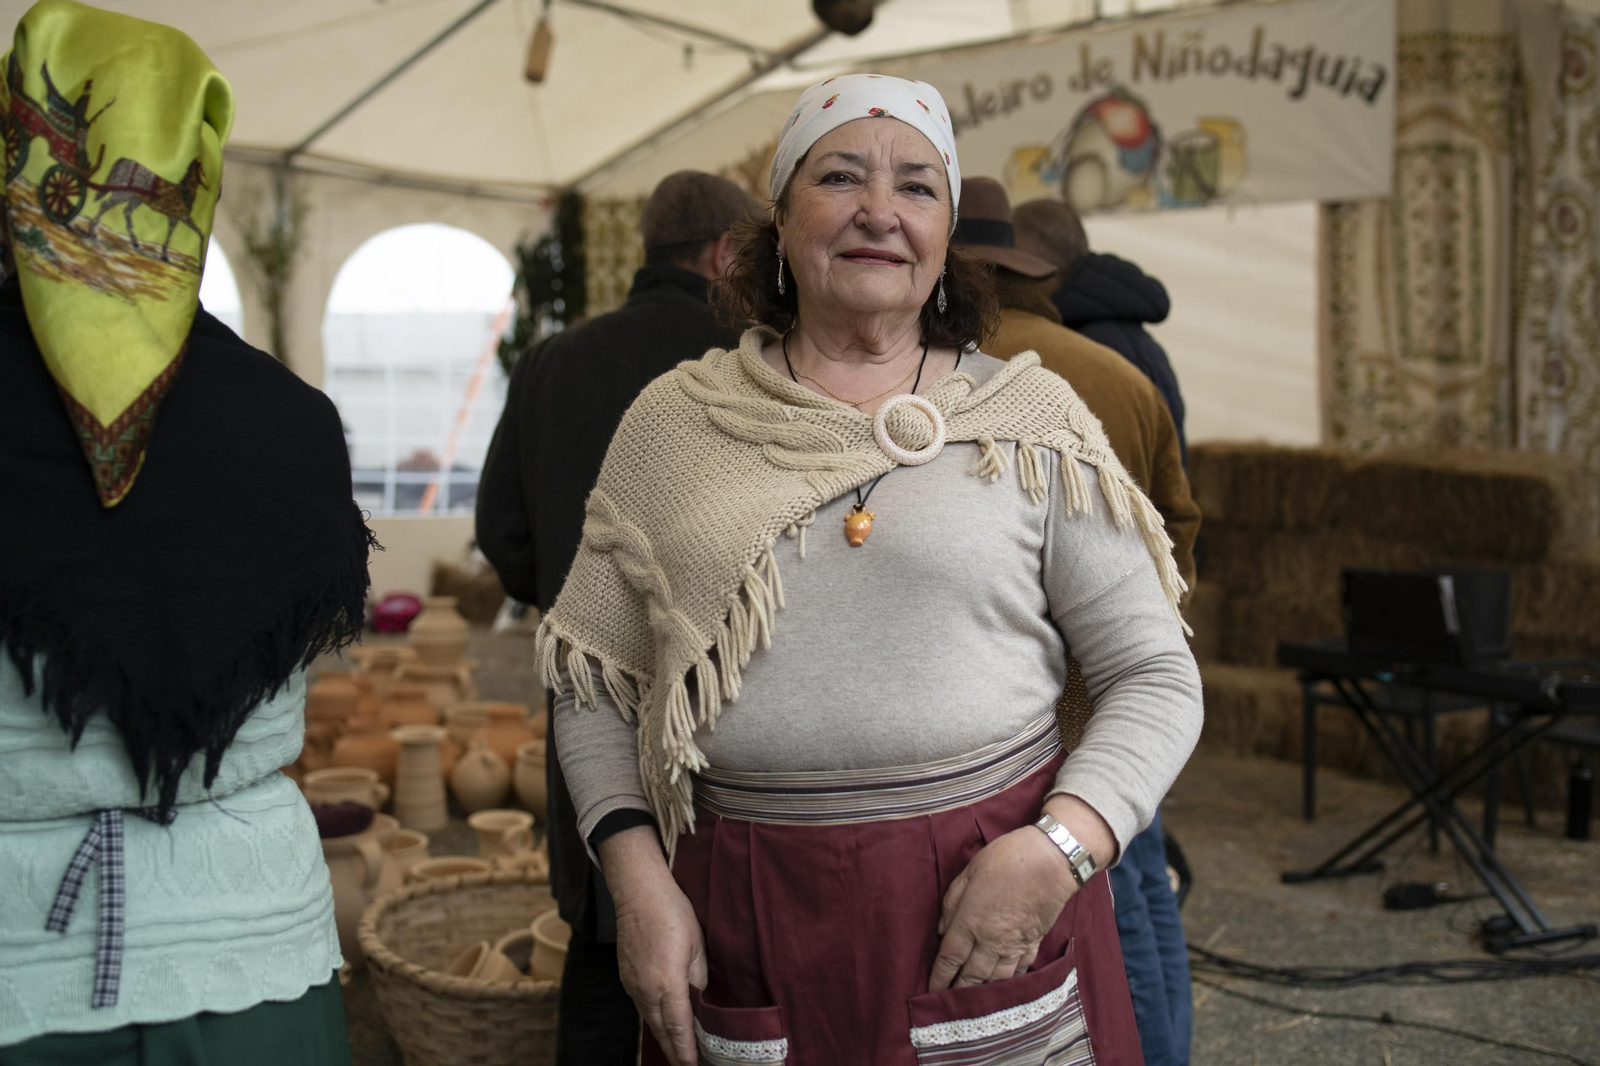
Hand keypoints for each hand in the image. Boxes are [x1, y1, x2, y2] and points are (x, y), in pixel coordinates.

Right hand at [601, 826, 706, 1065]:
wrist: (638, 892)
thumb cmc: (672, 913)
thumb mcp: (697, 945)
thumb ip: (698, 978)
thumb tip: (699, 1000)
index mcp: (668, 983)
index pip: (679, 1027)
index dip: (687, 1051)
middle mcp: (646, 990)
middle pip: (662, 1031)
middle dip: (675, 1052)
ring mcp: (633, 985)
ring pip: (650, 1021)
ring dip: (664, 1038)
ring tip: (678, 1053)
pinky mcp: (626, 977)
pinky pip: (642, 1007)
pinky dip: (654, 1021)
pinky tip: (662, 1025)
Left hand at [928, 825, 1076, 990]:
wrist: (1051, 862)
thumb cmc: (1007, 860)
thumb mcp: (969, 872)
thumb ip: (952, 901)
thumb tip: (941, 928)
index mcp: (970, 921)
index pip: (950, 957)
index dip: (940, 976)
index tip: (932, 989)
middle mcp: (991, 939)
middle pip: (972, 974)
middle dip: (959, 990)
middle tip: (949, 1002)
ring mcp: (1014, 944)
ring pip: (996, 978)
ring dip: (983, 991)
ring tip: (974, 1000)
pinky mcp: (1034, 942)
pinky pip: (1020, 969)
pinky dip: (1010, 980)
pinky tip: (1004, 984)